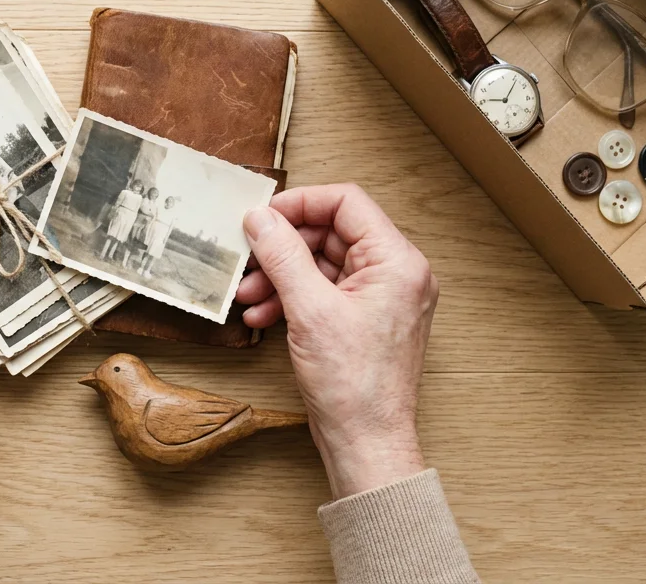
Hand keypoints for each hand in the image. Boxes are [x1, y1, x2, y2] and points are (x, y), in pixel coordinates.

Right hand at [238, 184, 437, 498]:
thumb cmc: (354, 386)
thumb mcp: (309, 310)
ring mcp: (383, 298)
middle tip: (248, 260)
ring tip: (249, 296)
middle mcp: (397, 274)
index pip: (346, 203)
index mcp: (398, 261)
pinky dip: (293, 298)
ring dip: (281, 275)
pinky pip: (326, 292)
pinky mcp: (365, 320)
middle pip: (331, 233)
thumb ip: (283, 256)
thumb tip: (259, 218)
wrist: (367, 443)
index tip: (262, 217)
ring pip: (323, 264)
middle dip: (284, 248)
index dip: (300, 204)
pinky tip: (263, 316)